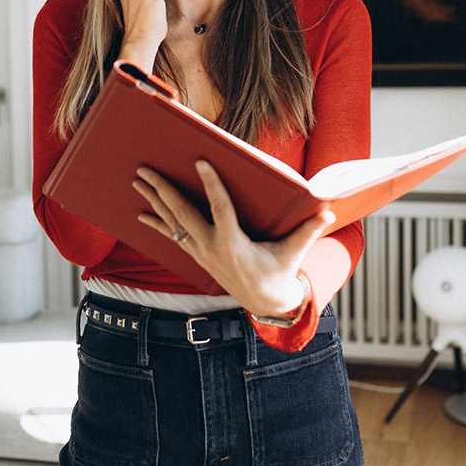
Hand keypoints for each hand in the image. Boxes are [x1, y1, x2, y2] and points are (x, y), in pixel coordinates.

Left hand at [133, 159, 333, 316]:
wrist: (265, 303)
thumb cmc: (280, 273)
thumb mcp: (294, 253)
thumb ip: (308, 231)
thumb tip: (327, 212)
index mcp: (234, 244)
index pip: (221, 207)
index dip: (211, 183)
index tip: (200, 161)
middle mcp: (212, 248)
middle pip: (183, 213)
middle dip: (163, 190)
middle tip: (145, 169)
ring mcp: (201, 253)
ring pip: (172, 222)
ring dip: (154, 201)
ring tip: (138, 181)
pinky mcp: (197, 256)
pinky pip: (172, 236)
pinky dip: (157, 224)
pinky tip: (141, 212)